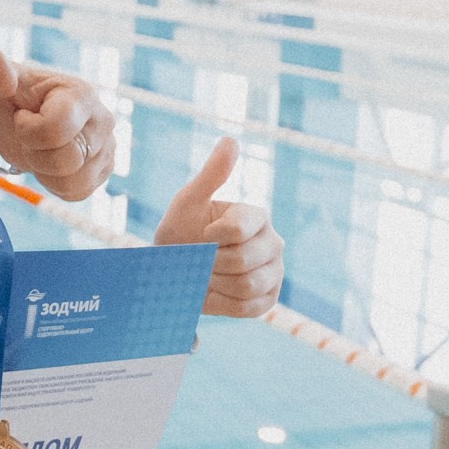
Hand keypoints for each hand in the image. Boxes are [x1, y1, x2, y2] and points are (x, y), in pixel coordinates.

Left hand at [0, 36, 115, 201]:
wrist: (20, 121)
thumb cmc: (11, 99)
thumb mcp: (0, 85)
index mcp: (81, 94)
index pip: (55, 130)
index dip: (29, 131)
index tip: (23, 117)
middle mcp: (103, 120)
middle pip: (65, 160)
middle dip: (35, 153)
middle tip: (28, 136)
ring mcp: (108, 147)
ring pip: (73, 181)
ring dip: (45, 172)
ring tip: (40, 149)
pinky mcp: (103, 171)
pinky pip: (78, 193)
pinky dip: (56, 185)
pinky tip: (50, 164)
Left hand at [156, 137, 284, 317]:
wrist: (174, 271)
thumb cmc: (181, 232)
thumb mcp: (187, 202)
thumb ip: (210, 175)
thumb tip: (231, 140)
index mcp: (257, 216)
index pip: (237, 230)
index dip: (209, 238)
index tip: (199, 236)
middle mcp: (273, 243)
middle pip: (242, 262)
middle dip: (210, 264)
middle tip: (199, 259)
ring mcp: (274, 272)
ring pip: (247, 286)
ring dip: (216, 284)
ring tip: (205, 275)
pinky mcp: (269, 299)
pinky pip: (249, 307)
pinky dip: (223, 303)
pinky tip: (213, 292)